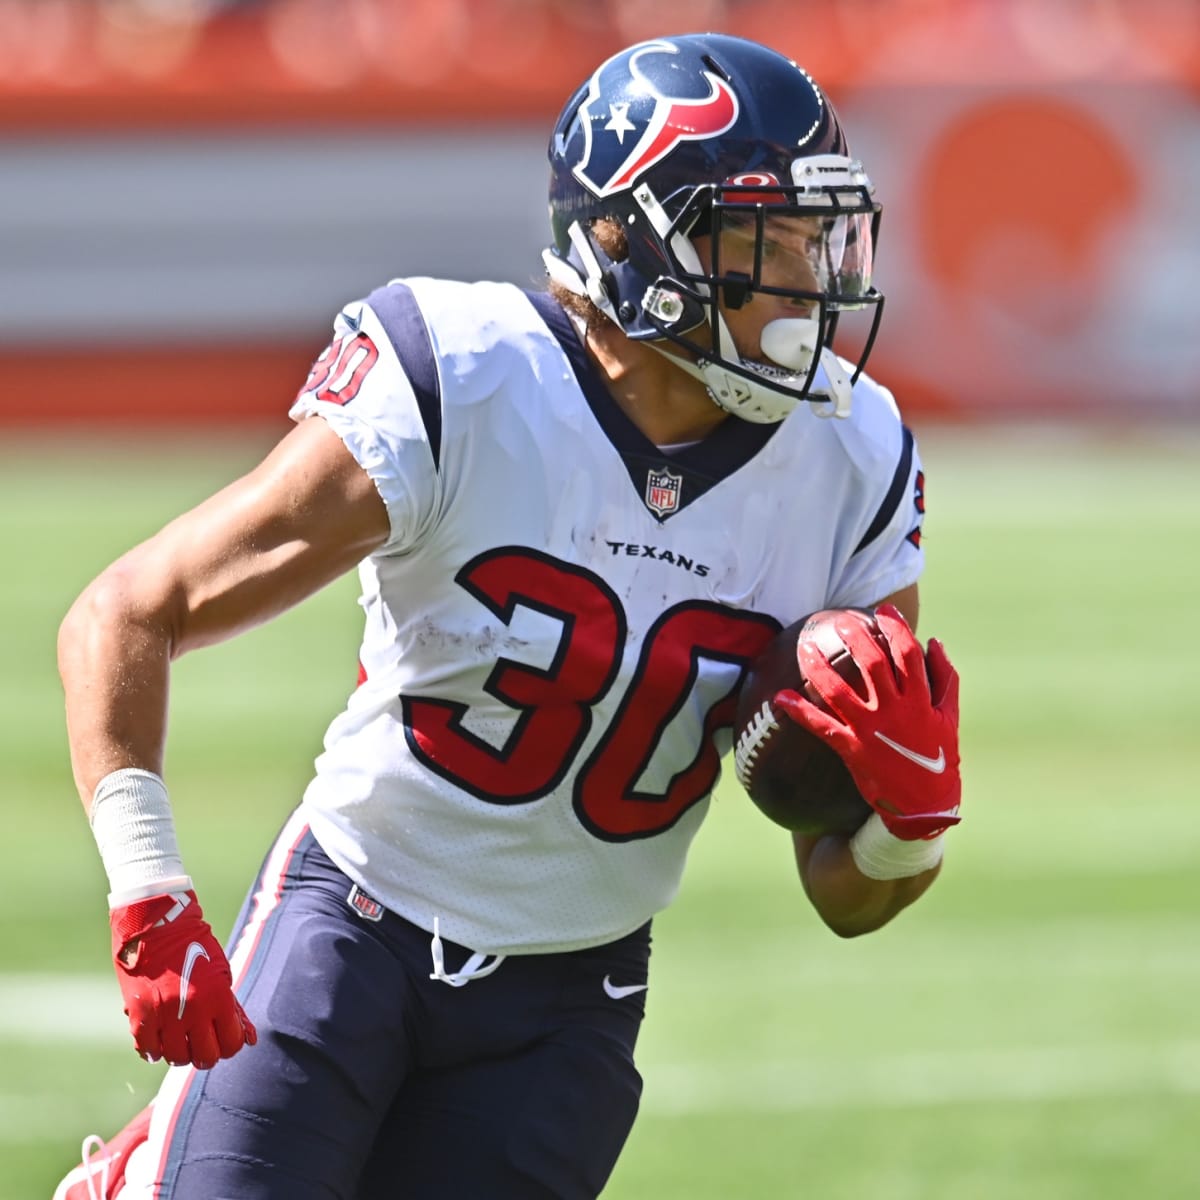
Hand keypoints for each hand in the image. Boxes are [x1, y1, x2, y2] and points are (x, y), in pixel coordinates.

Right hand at [110, 890, 255, 1067]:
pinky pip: (148, 1050)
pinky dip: (155, 1049)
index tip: (225, 1041)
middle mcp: (193, 1009)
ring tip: (181, 1041)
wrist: (157, 925)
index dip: (230, 1046)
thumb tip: (250, 1040)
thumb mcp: (222, 974)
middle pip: (205, 1057)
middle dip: (207, 1054)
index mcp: (218, 996)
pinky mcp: (139, 1014)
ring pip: (176, 1058)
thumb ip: (233, 1008)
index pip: (231, 1043)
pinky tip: (160, 1038)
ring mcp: (164, 1014)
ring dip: (181, 1053)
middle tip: (203, 1045)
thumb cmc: (195, 947)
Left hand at [774, 604, 960, 838]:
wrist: (926, 807)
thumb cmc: (940, 759)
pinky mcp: (853, 750)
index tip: (882, 611)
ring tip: (804, 647)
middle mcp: (895, 711)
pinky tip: (780, 697)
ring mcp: (872, 730)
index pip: (908, 655)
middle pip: (871, 664)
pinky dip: (799, 712)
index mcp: (920, 700)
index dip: (895, 629)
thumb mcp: (949, 717)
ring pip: (840, 691)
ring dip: (819, 668)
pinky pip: (822, 727)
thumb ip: (944, 679)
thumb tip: (934, 642)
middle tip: (840, 620)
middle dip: (855, 638)